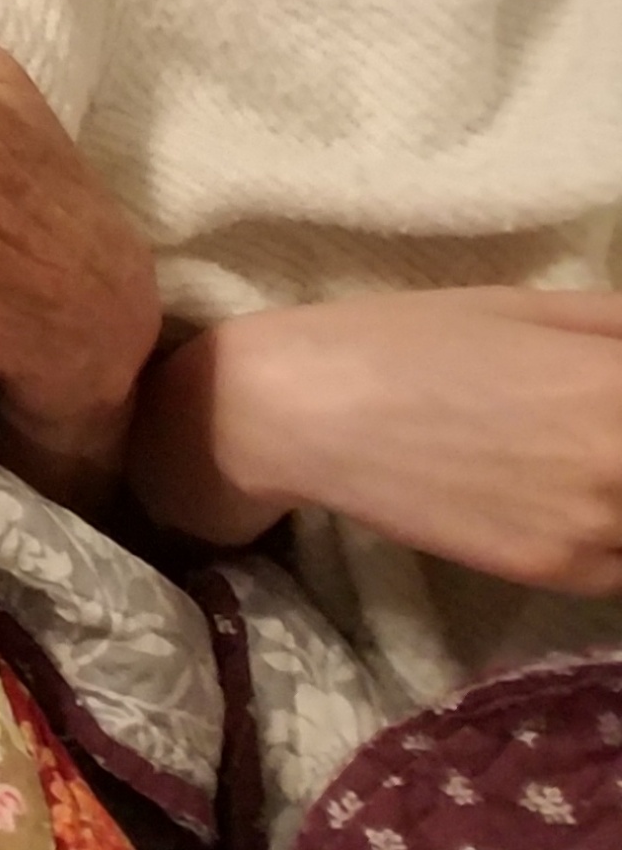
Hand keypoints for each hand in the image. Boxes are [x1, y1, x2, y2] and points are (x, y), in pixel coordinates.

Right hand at [134, 287, 621, 594]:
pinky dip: (604, 534)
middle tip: (580, 428)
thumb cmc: (402, 339)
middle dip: (614, 447)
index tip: (602, 397)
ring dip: (613, 491)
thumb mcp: (526, 307)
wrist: (292, 412)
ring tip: (555, 458)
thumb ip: (615, 328)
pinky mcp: (560, 573)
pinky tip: (553, 496)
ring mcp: (598, 530)